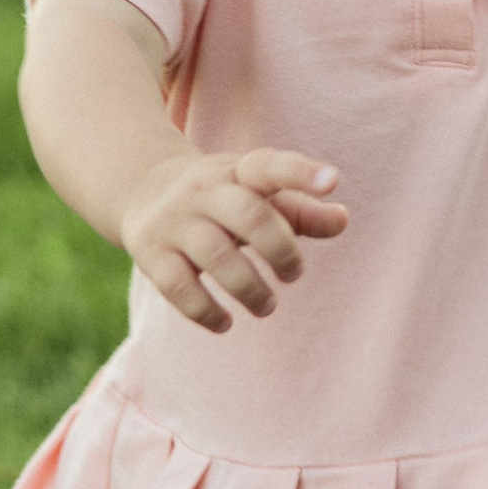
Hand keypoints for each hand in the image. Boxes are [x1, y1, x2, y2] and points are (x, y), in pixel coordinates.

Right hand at [119, 145, 347, 330]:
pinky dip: (205, 310)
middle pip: (247, 214)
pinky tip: (226, 322)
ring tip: (268, 306)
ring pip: (215, 254)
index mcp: (237, 171)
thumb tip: (343, 219)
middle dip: (280, 248)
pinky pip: (178, 286)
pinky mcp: (152, 254)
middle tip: (295, 274)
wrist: (144, 189)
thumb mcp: (259, 196)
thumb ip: (301, 210)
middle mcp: (204, 191)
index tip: (333, 182)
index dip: (301, 173)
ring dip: (249, 288)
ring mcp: (175, 221)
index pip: (269, 165)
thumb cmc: (224, 199)